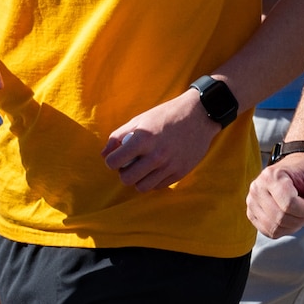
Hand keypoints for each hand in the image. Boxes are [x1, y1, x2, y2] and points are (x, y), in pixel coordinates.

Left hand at [102, 90, 220, 192]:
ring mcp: (170, 166)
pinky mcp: (180, 172)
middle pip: (127, 179)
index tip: (116, 158)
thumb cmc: (166, 115)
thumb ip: (119, 136)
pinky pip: (158, 186)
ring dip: (138, 180)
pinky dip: (153, 180)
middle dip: (124, 173)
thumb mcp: (140, 120)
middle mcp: (156, 154)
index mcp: (144, 138)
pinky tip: (156, 169)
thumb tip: (104, 155)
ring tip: (142, 169)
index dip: (111, 161)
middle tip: (129, 165)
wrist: (199, 115)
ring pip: (142, 187)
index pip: (114, 162)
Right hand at [248, 153, 303, 237]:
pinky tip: (288, 217)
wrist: (293, 168)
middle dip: (300, 218)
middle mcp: (257, 188)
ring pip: (274, 228)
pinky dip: (283, 230)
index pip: (288, 205)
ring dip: (292, 226)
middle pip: (280, 218)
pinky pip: (269, 232)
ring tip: (296, 211)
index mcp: (272, 175)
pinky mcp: (251, 213)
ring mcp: (251, 201)